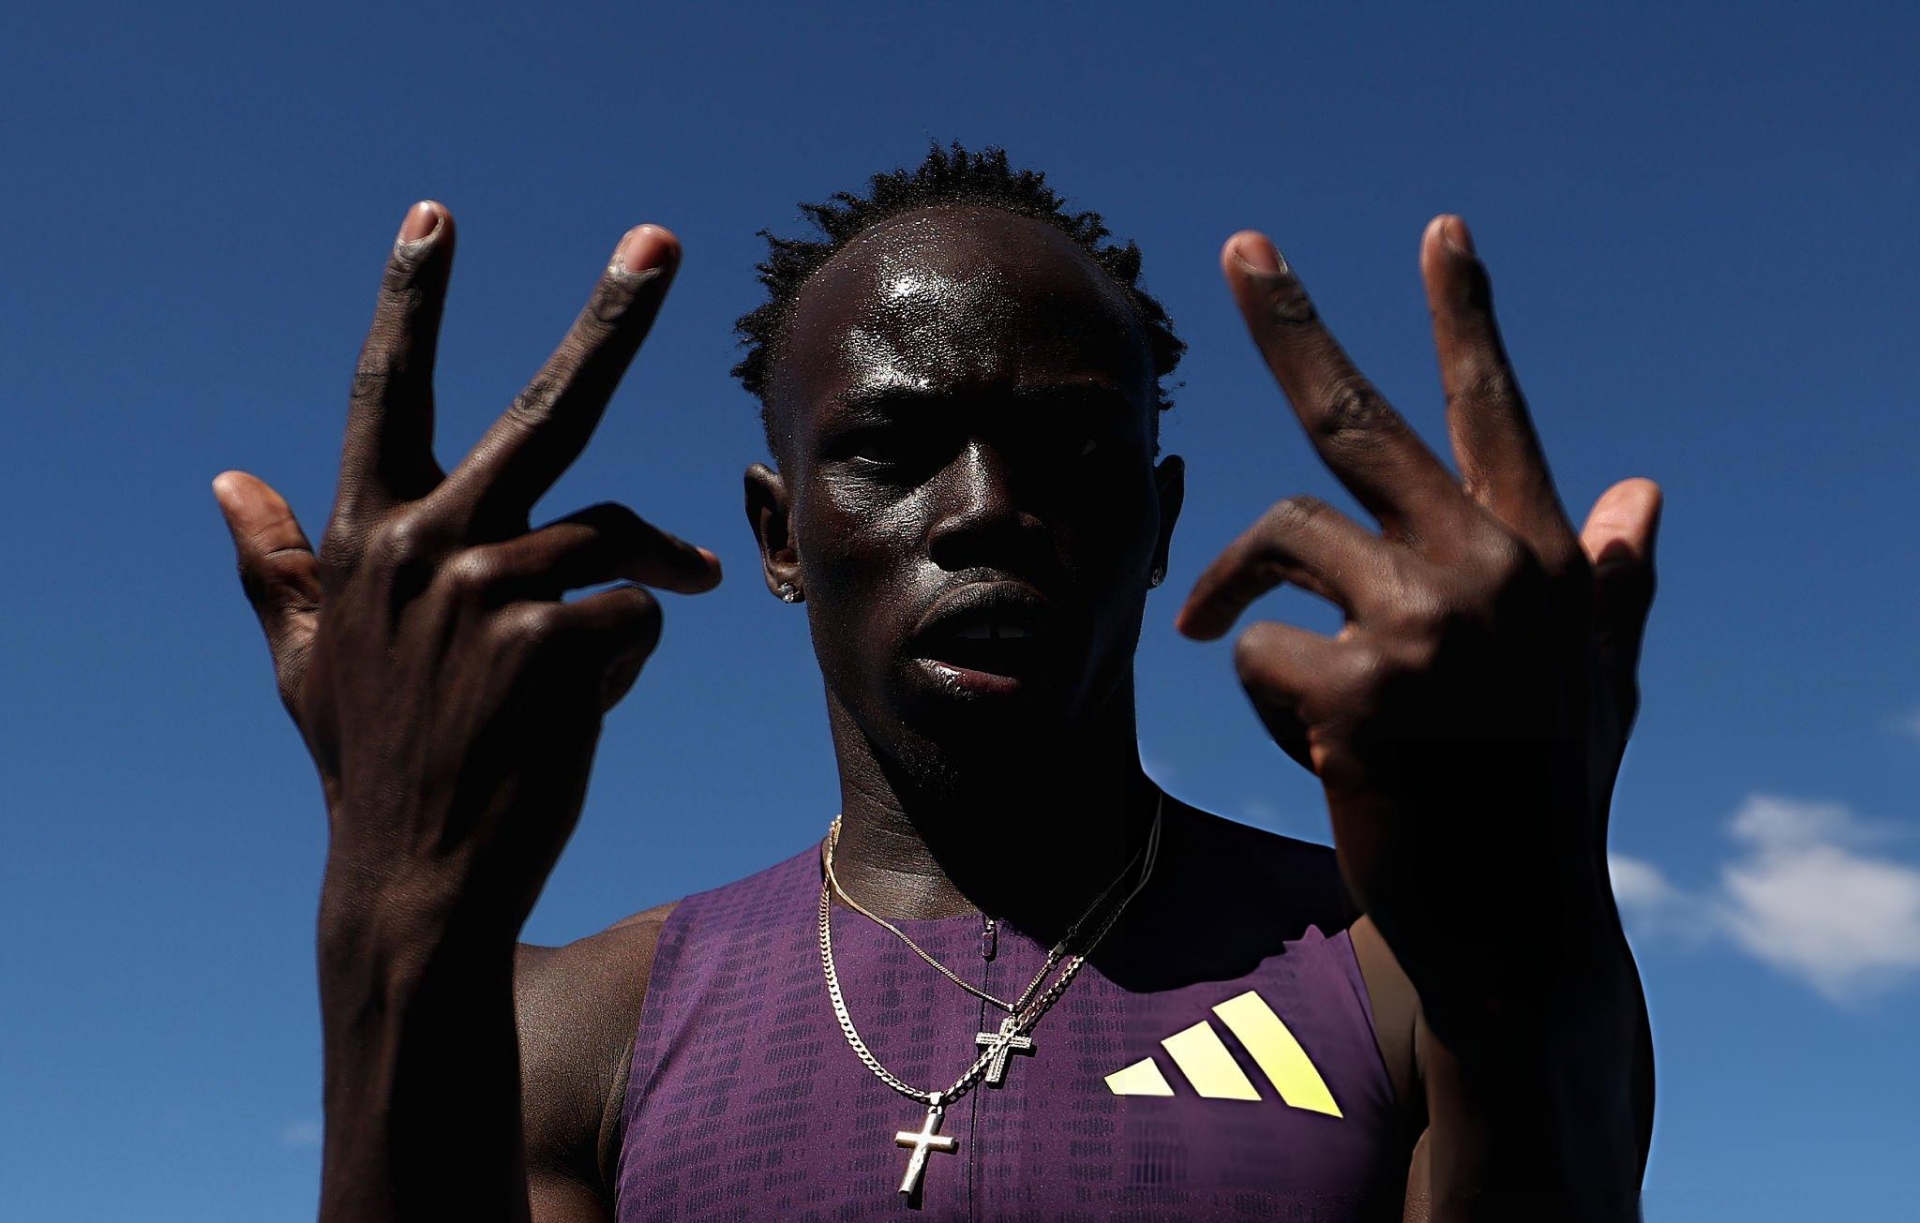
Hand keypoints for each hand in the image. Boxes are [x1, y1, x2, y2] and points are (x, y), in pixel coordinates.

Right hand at [213, 202, 721, 939]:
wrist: (420, 874)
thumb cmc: (374, 759)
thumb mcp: (306, 660)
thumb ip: (276, 566)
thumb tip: (226, 480)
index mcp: (365, 538)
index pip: (386, 393)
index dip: (410, 300)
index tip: (434, 216)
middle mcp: (422, 545)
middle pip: (545, 408)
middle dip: (612, 318)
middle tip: (661, 240)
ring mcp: (487, 589)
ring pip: (612, 540)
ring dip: (645, 578)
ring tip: (655, 614)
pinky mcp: (552, 639)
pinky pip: (636, 613)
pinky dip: (632, 655)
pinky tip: (591, 704)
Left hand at [1177, 217, 1659, 1036]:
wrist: (1514, 927)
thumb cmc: (1547, 798)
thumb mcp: (1597, 682)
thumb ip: (1611, 581)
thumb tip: (1643, 486)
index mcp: (1542, 557)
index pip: (1494, 411)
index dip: (1465, 315)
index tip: (1441, 230)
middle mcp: (1488, 567)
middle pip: (1354, 418)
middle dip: (1290, 324)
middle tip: (1239, 245)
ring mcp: (1424, 624)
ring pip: (1281, 542)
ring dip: (1245, 593)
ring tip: (1247, 648)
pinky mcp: (1357, 689)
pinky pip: (1255, 650)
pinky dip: (1261, 694)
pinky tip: (1316, 745)